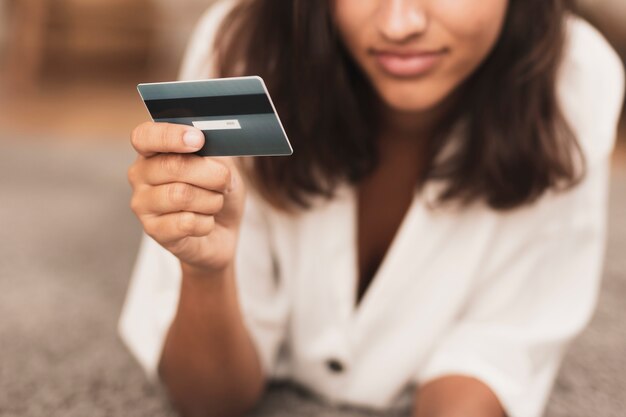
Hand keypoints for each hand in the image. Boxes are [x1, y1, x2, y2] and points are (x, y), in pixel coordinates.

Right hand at [128, 122, 245, 273]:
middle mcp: (140, 175)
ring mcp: (142, 204)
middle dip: (211, 174)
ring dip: (211, 200)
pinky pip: (186, 223)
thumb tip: (207, 142)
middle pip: (173, 166)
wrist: (223, 230)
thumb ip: (212, 150)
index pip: (145, 136)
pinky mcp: (153, 231)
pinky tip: (204, 222)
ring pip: (181, 195)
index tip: (198, 139)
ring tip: (214, 203)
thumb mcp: (222, 163)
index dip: (171, 136)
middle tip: (224, 181)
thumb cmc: (217, 191)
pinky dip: (206, 223)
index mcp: (152, 150)